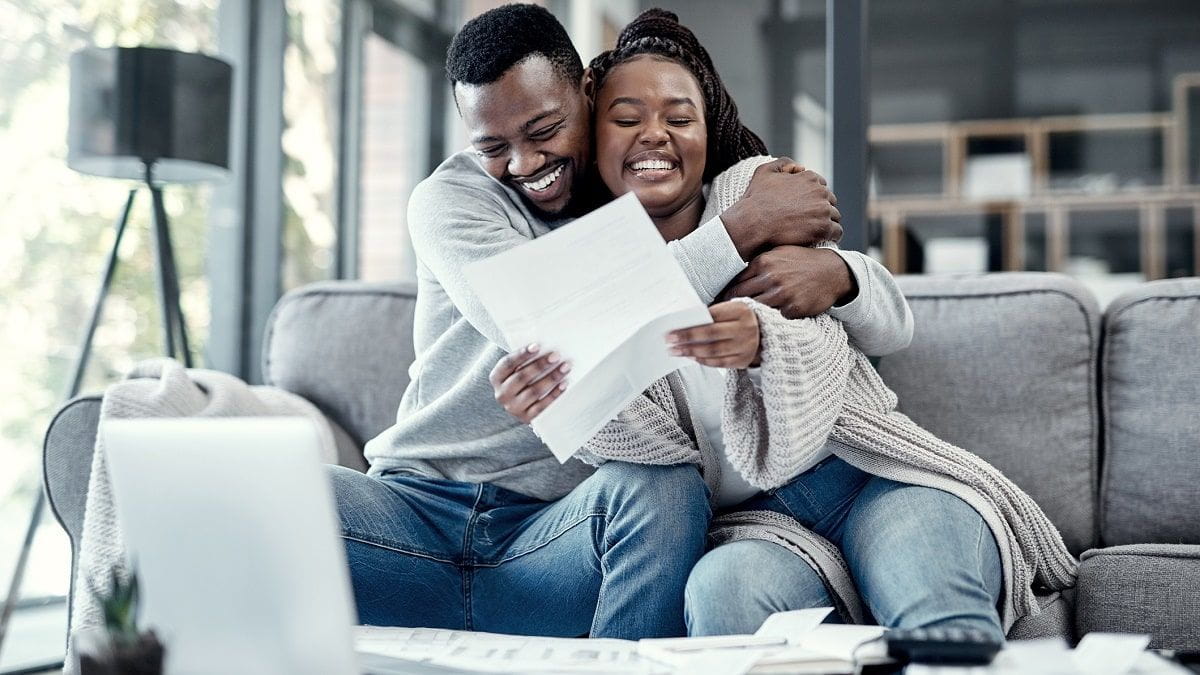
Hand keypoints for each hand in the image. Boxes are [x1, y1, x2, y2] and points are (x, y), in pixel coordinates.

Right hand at [489, 345, 570, 422]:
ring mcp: (513, 408)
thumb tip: (546, 348)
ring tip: (564, 368)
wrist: (521, 404)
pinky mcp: (526, 418)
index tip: (537, 346)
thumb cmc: (522, 379)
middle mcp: (502, 394)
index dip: (522, 354)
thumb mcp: (517, 369)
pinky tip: (563, 384)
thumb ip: (526, 359)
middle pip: (521, 377)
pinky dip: (554, 394)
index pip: (507, 364)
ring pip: (533, 391)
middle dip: (540, 365)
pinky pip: (542, 406)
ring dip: (551, 378)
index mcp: (496, 378)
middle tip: (556, 356)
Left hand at [666, 301, 760, 368]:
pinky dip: (703, 360)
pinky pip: (719, 362)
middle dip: (687, 337)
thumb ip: (711, 315)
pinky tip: (690, 357)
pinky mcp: (743, 360)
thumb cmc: (738, 320)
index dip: (691, 323)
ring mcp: (746, 346)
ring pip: (713, 350)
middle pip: (711, 334)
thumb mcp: (730, 311)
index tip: (673, 328)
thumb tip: (683, 323)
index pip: (712, 316)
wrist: (764, 334)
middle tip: (670, 340)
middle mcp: (745, 328)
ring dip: (691, 351)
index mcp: (741, 310)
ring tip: (675, 351)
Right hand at [722, 157, 842, 258]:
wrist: (752, 224)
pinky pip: (837, 232)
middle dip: (821, 209)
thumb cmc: (755, 200)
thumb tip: (800, 167)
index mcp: (809, 177)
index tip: (805, 208)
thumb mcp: (764, 172)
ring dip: (827, 223)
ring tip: (814, 232)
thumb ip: (784, 163)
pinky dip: (832, 236)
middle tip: (808, 221)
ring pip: (834, 216)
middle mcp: (820, 191)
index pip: (821, 186)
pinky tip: (821, 239)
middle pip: (830, 201)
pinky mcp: (823, 228)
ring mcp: (823, 210)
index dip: (813, 198)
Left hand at [723, 246, 856, 318]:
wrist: (832, 271)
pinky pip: (772, 319)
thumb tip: (730, 276)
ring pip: (752, 310)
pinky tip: (761, 324)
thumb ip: (756, 264)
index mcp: (763, 262)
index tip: (718, 302)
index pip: (734, 281)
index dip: (725, 294)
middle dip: (729, 307)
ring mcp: (782, 294)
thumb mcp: (778, 254)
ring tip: (739, 323)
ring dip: (746, 316)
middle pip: (739, 296)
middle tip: (722, 316)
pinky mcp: (793, 309)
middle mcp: (771, 277)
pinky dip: (766, 321)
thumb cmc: (802, 262)